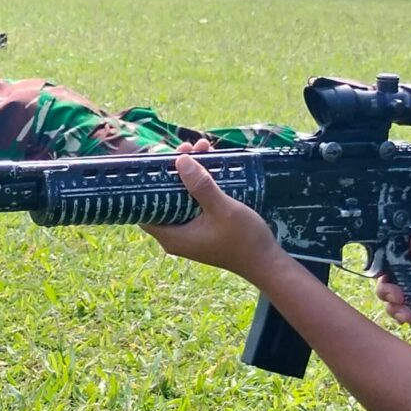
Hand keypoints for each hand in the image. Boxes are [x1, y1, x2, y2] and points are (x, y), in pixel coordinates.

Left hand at [140, 152, 282, 278]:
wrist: (266, 261)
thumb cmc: (244, 239)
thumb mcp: (223, 209)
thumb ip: (200, 186)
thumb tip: (179, 161)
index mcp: (172, 236)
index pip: (144, 209)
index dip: (145, 184)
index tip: (155, 161)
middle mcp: (176, 236)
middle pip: (164, 198)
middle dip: (174, 171)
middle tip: (186, 149)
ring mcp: (189, 233)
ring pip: (180, 198)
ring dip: (189, 174)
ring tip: (201, 148)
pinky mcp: (202, 229)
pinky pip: (194, 203)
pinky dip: (199, 185)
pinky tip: (211, 164)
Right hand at [374, 232, 410, 331]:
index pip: (404, 243)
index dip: (389, 256)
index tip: (385, 272)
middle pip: (394, 269)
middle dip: (389, 286)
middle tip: (397, 297)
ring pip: (397, 288)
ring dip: (393, 302)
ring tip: (403, 315)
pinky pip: (405, 303)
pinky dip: (401, 311)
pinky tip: (406, 319)